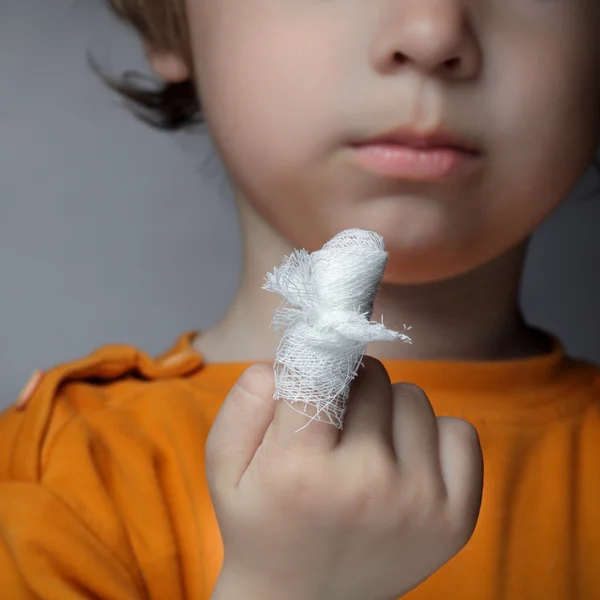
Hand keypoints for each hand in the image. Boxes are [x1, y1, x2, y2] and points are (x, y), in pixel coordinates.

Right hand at [206, 357, 482, 599]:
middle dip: (348, 385)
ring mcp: (419, 502)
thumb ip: (247, 399)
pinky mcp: (457, 517)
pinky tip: (402, 464)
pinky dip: (432, 437)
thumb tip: (295, 356)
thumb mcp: (224, 464)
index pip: (323, 365)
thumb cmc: (259, 522)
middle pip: (371, 374)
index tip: (319, 349)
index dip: (319, 349)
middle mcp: (366, 484)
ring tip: (363, 450)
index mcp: (300, 468)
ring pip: (412, 397)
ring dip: (386, 411)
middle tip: (332, 423)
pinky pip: (460, 432)